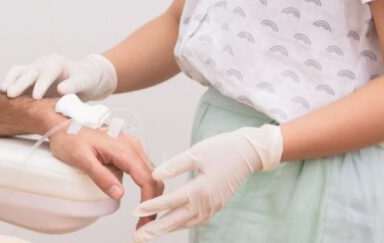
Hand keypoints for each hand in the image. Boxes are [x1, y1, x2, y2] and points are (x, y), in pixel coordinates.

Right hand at [2, 53, 117, 100]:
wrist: (82, 77)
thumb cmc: (84, 79)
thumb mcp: (84, 81)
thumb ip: (74, 85)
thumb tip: (61, 90)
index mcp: (57, 63)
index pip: (47, 72)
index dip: (41, 84)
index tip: (36, 97)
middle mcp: (43, 64)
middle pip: (29, 71)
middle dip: (20, 83)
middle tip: (11, 94)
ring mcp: (34, 69)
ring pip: (19, 70)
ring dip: (11, 80)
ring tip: (4, 92)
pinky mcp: (29, 77)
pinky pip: (16, 76)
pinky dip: (9, 83)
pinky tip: (3, 94)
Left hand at [47, 122, 162, 230]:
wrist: (62, 123)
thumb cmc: (69, 137)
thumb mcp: (81, 159)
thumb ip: (101, 176)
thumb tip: (119, 193)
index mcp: (123, 148)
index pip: (146, 178)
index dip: (149, 200)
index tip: (144, 217)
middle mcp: (131, 145)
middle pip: (153, 177)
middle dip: (153, 201)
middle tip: (144, 221)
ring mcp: (130, 145)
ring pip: (151, 172)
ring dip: (151, 193)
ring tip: (143, 213)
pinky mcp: (127, 148)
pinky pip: (144, 167)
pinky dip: (146, 184)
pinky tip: (141, 196)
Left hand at [132, 124, 282, 241]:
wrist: (248, 154)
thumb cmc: (222, 149)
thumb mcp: (196, 153)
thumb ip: (174, 166)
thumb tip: (154, 176)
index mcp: (201, 189)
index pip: (170, 201)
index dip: (151, 206)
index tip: (134, 211)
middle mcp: (206, 203)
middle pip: (176, 219)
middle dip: (155, 229)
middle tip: (138, 236)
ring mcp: (212, 207)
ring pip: (185, 223)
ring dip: (166, 230)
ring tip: (148, 234)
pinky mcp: (215, 207)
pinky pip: (195, 221)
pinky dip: (181, 225)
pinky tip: (171, 226)